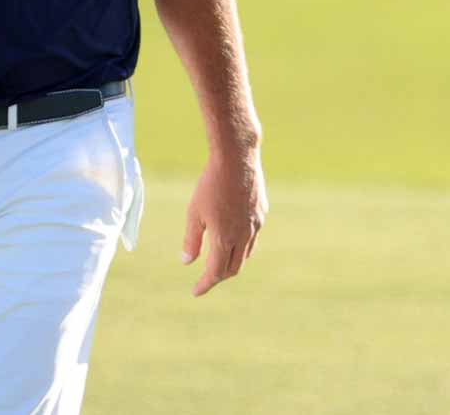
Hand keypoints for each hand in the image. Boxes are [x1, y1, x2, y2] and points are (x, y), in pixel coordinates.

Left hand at [181, 146, 266, 296]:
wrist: (238, 158)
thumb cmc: (211, 183)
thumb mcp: (194, 212)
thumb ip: (192, 240)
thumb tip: (187, 262)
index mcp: (224, 238)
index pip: (215, 273)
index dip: (205, 285)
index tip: (196, 291)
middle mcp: (243, 236)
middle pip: (233, 268)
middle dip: (219, 277)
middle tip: (206, 278)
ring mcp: (255, 225)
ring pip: (246, 255)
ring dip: (232, 263)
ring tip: (220, 261)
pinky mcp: (262, 213)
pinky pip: (253, 238)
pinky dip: (242, 247)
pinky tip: (233, 239)